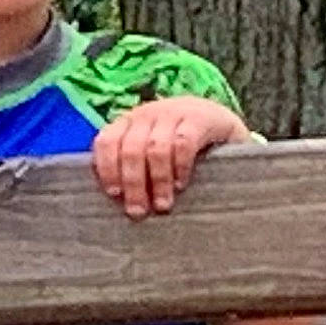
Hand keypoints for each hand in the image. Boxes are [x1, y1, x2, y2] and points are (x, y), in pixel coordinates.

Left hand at [91, 95, 248, 218]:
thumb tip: (117, 200)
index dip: (107, 168)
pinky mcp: (199, 119)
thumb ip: (133, 165)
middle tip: (138, 211)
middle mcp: (147, 114)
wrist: (219, 120)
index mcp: (129, 122)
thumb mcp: (151, 148)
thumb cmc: (178, 145)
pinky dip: (180, 167)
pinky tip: (181, 184)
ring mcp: (173, 113)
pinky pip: (184, 143)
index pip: (107, 141)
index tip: (114, 194)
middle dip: (133, 183)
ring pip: (156, 148)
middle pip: (131, 149)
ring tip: (162, 204)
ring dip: (157, 180)